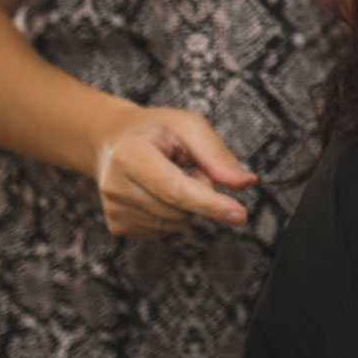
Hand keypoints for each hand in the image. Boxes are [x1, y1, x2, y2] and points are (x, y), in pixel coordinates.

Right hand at [94, 107, 255, 238]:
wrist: (111, 141)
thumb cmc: (155, 131)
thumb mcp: (187, 126)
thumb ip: (217, 154)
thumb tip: (246, 183)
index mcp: (130, 155)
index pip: (175, 190)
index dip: (210, 203)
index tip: (240, 215)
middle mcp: (116, 186)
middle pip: (179, 210)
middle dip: (202, 193)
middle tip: (192, 167)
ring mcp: (114, 210)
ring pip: (175, 225)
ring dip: (188, 205)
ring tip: (173, 176)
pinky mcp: (118, 226)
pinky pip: (164, 232)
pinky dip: (174, 215)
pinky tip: (161, 193)